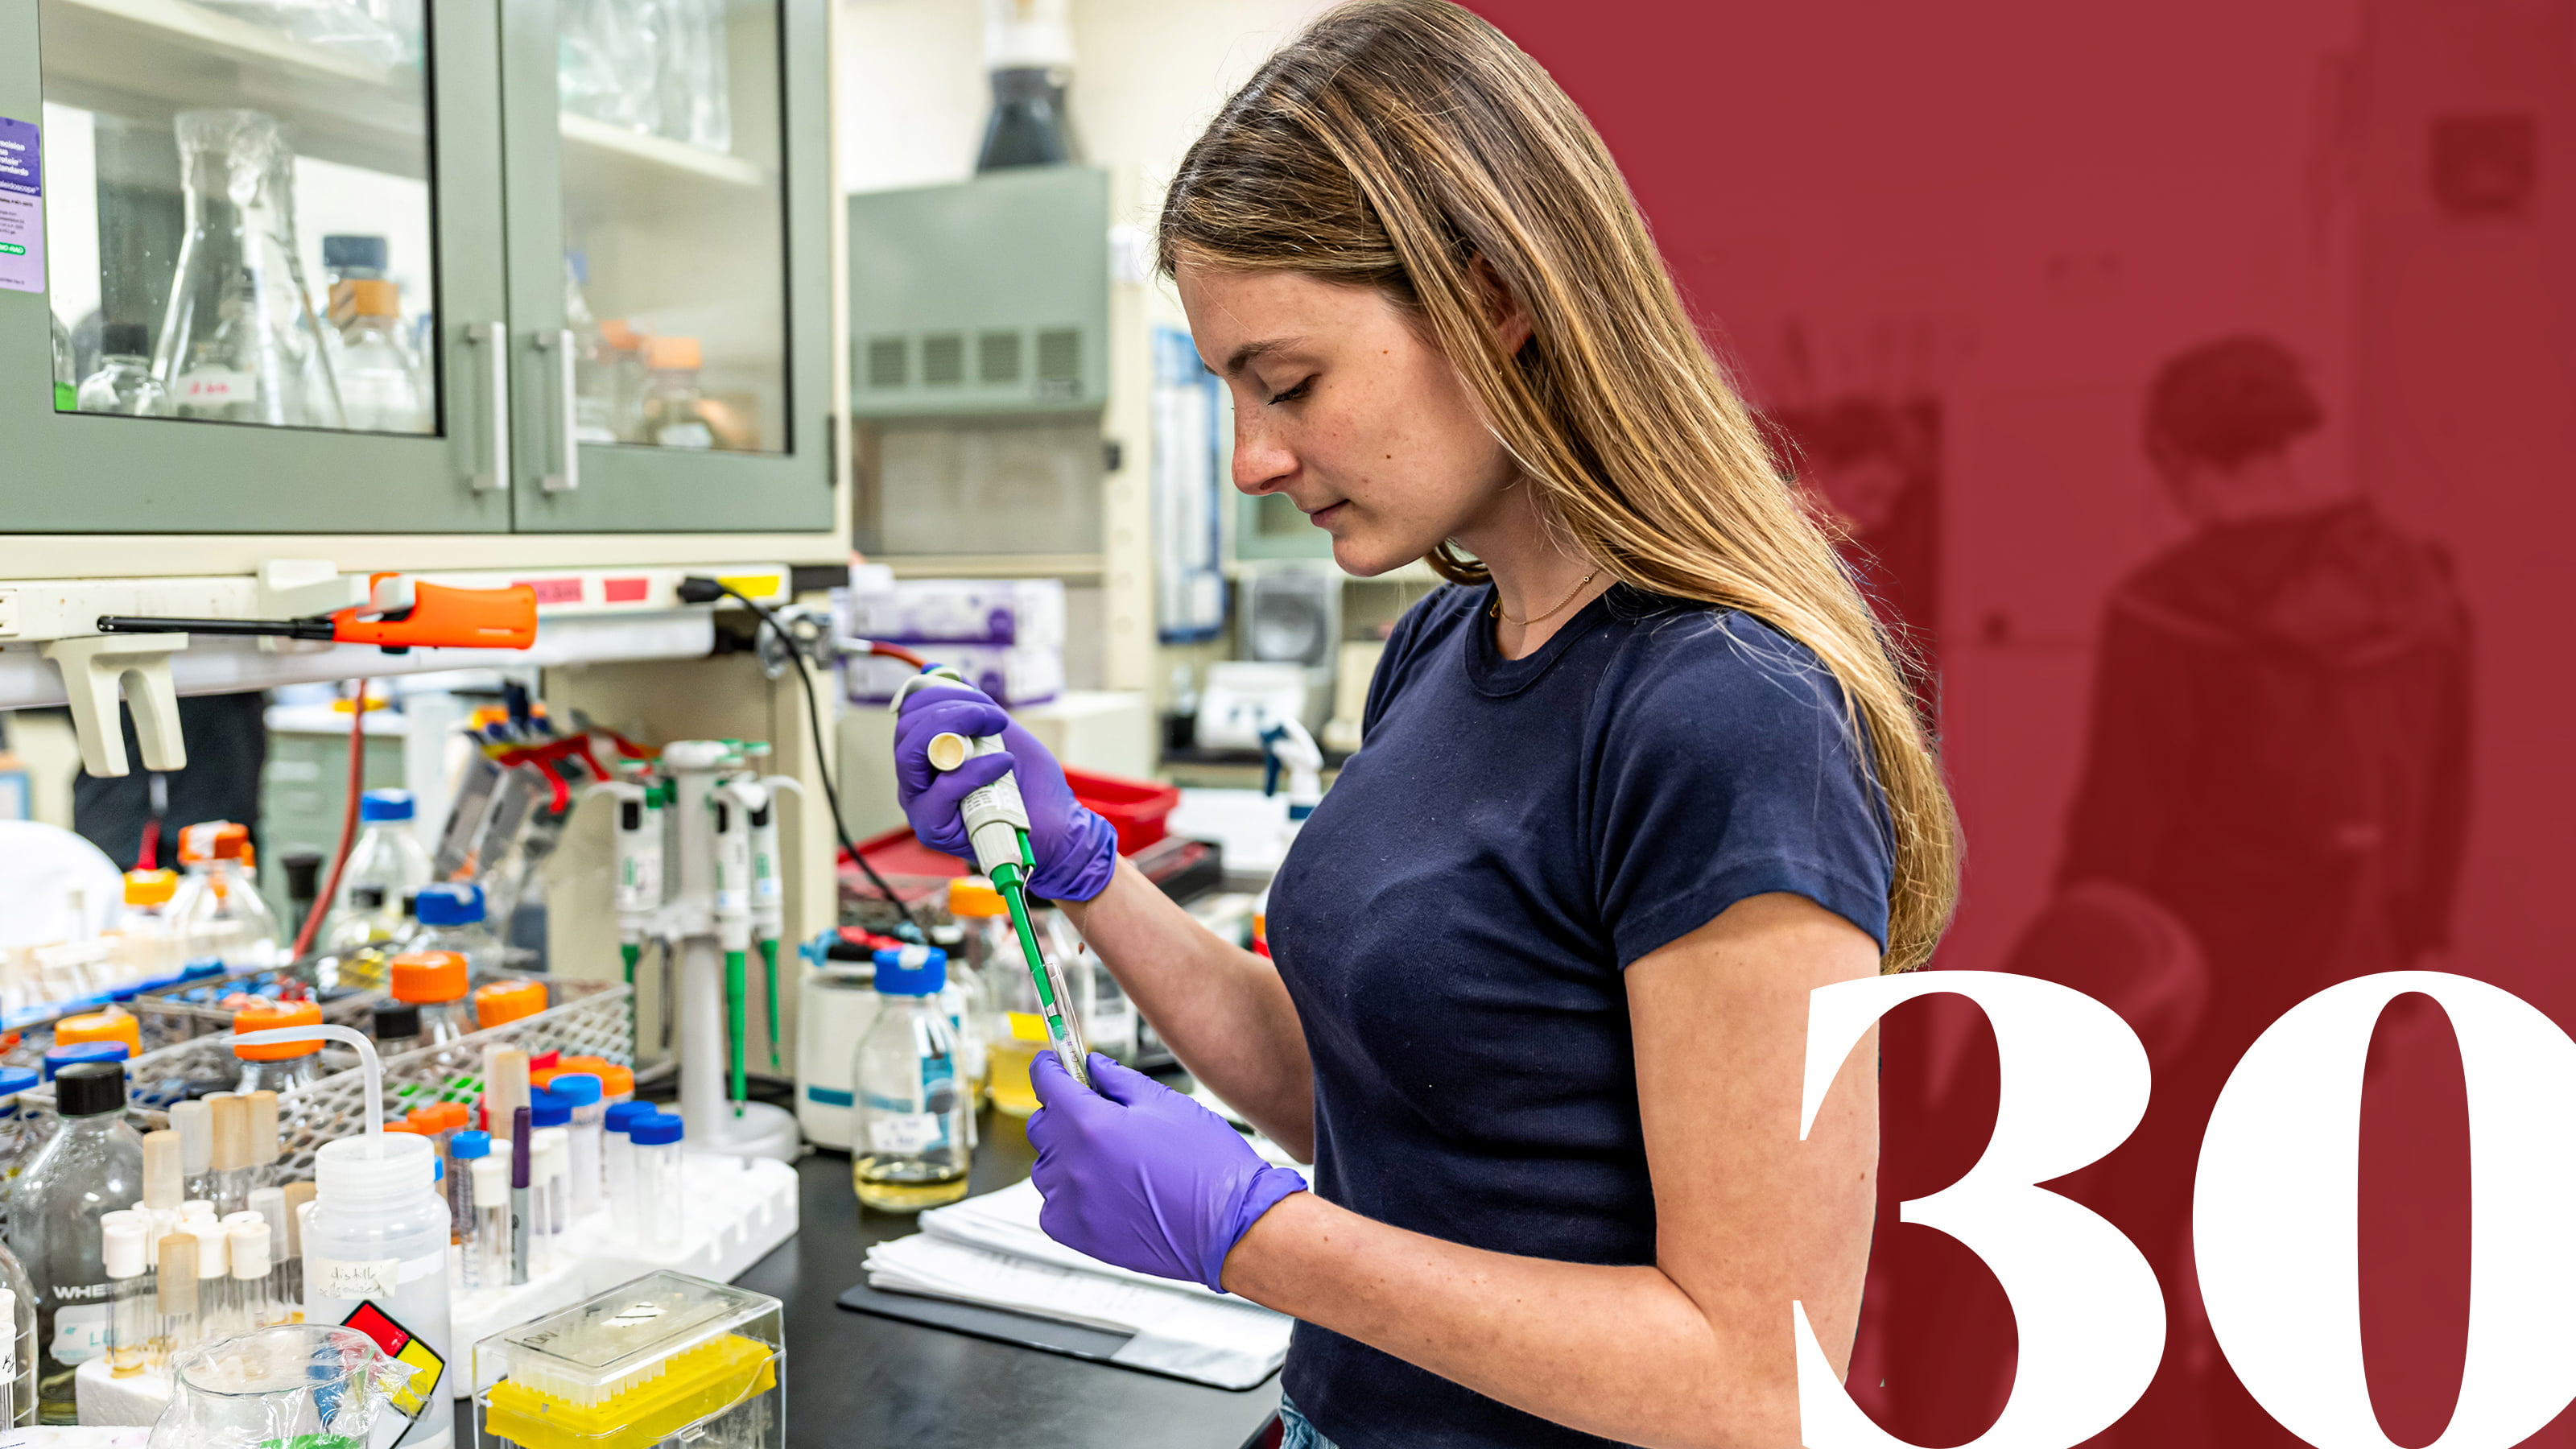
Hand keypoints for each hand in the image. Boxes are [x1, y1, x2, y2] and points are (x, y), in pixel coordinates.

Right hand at [892, 681, 1117, 901]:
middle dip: (949, 710)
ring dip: (955, 730)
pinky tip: (1004, 763)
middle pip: (906, 731)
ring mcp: (920, 805)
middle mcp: (916, 780)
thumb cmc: (1030, 787)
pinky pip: (942, 789)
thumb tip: (942, 672)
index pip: (910, 714)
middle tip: (991, 715)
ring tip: (995, 730)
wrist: (1058, 830)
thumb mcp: (1001, 735)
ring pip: (911, 755)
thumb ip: (972, 708)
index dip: (939, 695)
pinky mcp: (933, 828)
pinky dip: (976, 769)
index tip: (980, 698)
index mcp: (927, 757)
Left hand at [1027, 1052, 1306, 1293]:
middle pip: (1042, 1124)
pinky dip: (1068, 1193)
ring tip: (1108, 1159)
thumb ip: (1120, 1081)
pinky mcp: (1077, 1234)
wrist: (1229, 1227)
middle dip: (1062, 1111)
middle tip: (1096, 1113)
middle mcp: (1073, 1164)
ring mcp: (1071, 1202)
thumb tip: (1094, 1067)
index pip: (1047, 1083)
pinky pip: (1052, 1204)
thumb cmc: (1208, 1167)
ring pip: (1046, 1166)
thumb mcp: (1168, 1105)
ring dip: (1066, 1155)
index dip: (1049, 1067)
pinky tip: (1103, 1189)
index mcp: (1092, 1124)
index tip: (1053, 1065)